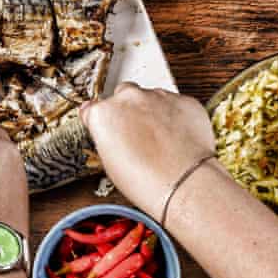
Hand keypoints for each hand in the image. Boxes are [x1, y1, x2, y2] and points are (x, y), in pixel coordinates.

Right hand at [80, 83, 216, 219]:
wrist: (184, 182)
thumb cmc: (147, 179)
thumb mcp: (109, 162)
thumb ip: (107, 137)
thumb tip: (113, 135)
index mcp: (103, 113)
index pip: (92, 108)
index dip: (101, 120)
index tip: (108, 128)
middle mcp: (128, 98)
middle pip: (123, 95)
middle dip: (128, 110)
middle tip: (137, 134)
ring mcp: (157, 97)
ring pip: (151, 98)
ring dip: (153, 112)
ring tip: (161, 140)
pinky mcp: (184, 101)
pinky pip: (176, 104)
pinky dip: (176, 116)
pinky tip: (178, 137)